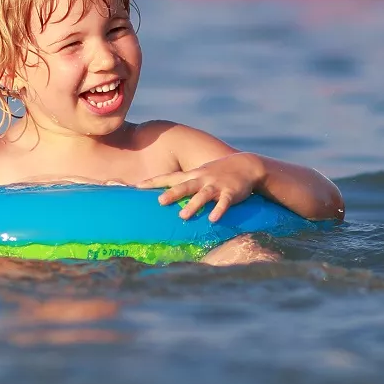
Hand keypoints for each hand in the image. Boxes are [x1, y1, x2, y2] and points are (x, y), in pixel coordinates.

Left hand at [137, 153, 265, 221]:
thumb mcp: (200, 174)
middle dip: (172, 193)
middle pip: (184, 186)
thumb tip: (164, 195)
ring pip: (203, 195)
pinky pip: (224, 203)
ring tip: (183, 216)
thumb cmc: (218, 172)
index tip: (136, 186)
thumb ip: (184, 184)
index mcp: (193, 175)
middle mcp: (202, 179)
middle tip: (159, 202)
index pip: (170, 178)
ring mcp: (216, 185)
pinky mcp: (230, 193)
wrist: (246, 165)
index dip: (153, 182)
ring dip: (193, 205)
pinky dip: (219, 210)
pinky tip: (213, 219)